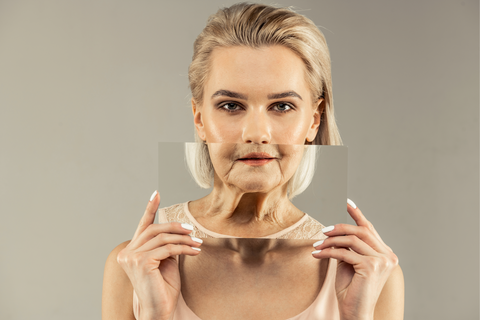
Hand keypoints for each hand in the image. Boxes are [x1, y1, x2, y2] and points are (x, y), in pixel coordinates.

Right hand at [116, 191, 202, 319]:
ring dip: (184, 240)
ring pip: (163, 238)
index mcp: (131, 251)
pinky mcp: (141, 263)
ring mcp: (132, 258)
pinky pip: (168, 249)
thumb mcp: (165, 260)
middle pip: (155, 230)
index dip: (149, 208)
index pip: (142, 226)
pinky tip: (195, 252)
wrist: (161, 309)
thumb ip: (166, 244)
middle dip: (176, 227)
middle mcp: (127, 253)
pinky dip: (184, 248)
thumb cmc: (163, 287)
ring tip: (198, 244)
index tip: (156, 194)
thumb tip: (179, 228)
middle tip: (193, 230)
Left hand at [312, 199, 398, 319]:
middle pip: (360, 231)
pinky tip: (317, 254)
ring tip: (317, 244)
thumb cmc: (351, 290)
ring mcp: (382, 261)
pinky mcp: (371, 266)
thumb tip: (335, 229)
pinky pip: (344, 253)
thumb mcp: (349, 262)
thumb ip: (348, 246)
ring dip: (330, 241)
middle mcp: (388, 255)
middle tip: (322, 230)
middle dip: (339, 228)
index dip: (357, 214)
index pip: (369, 229)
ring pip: (351, 240)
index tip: (346, 202)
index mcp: (385, 253)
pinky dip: (328, 252)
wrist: (355, 313)